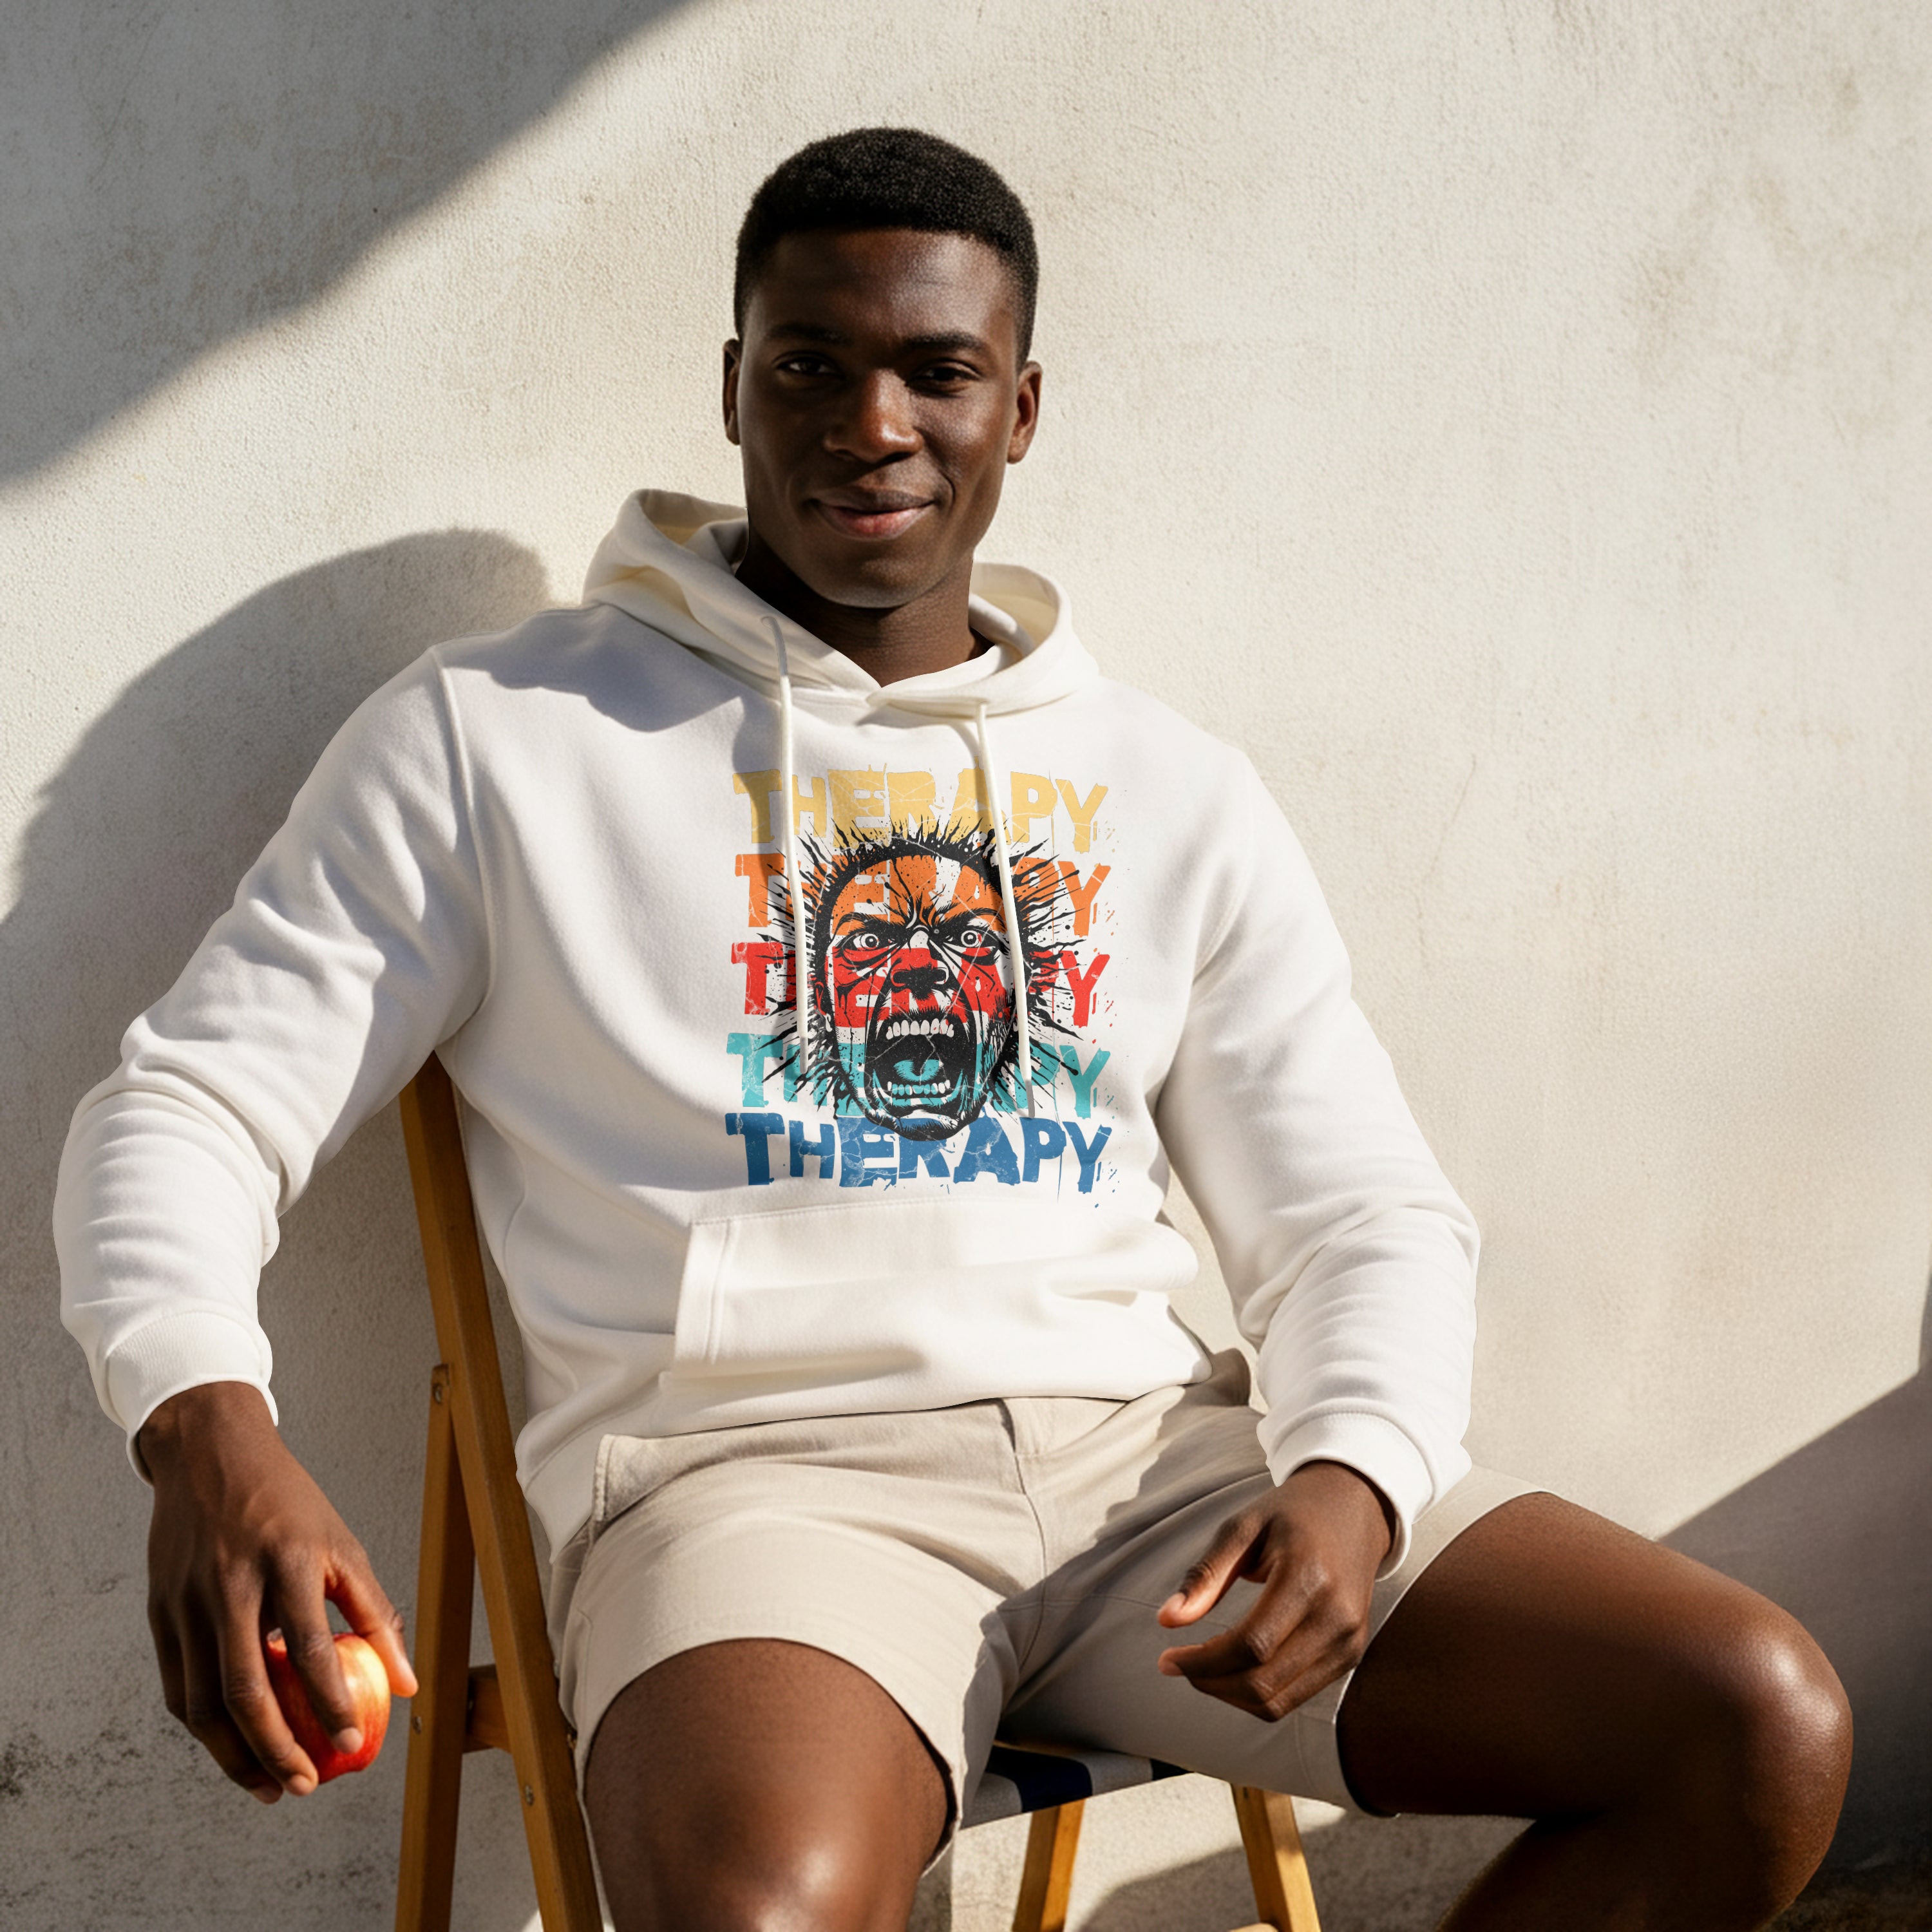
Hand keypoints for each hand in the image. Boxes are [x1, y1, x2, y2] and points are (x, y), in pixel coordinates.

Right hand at [139, 1382, 417, 1800]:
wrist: (210, 1452)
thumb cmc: (287, 1504)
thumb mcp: (342, 1542)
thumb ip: (374, 1611)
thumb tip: (407, 1682)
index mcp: (288, 1558)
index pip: (308, 1646)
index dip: (331, 1702)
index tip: (349, 1745)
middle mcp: (232, 1581)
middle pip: (247, 1688)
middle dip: (276, 1750)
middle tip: (305, 1786)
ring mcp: (187, 1599)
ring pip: (203, 1702)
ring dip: (235, 1755)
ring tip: (270, 1785)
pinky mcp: (159, 1612)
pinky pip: (178, 1688)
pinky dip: (204, 1728)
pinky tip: (232, 1747)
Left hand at [1155, 1459, 1394, 1720]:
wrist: (1353, 1508)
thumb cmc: (1290, 1515)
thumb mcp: (1242, 1527)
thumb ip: (1206, 1574)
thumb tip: (1166, 1619)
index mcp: (1308, 1577)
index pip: (1251, 1645)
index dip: (1203, 1662)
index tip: (1167, 1659)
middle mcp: (1336, 1617)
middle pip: (1263, 1681)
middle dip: (1210, 1682)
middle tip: (1177, 1664)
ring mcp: (1348, 1641)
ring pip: (1279, 1701)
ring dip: (1230, 1694)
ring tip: (1202, 1668)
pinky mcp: (1349, 1654)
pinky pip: (1296, 1696)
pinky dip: (1257, 1694)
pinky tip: (1233, 1668)